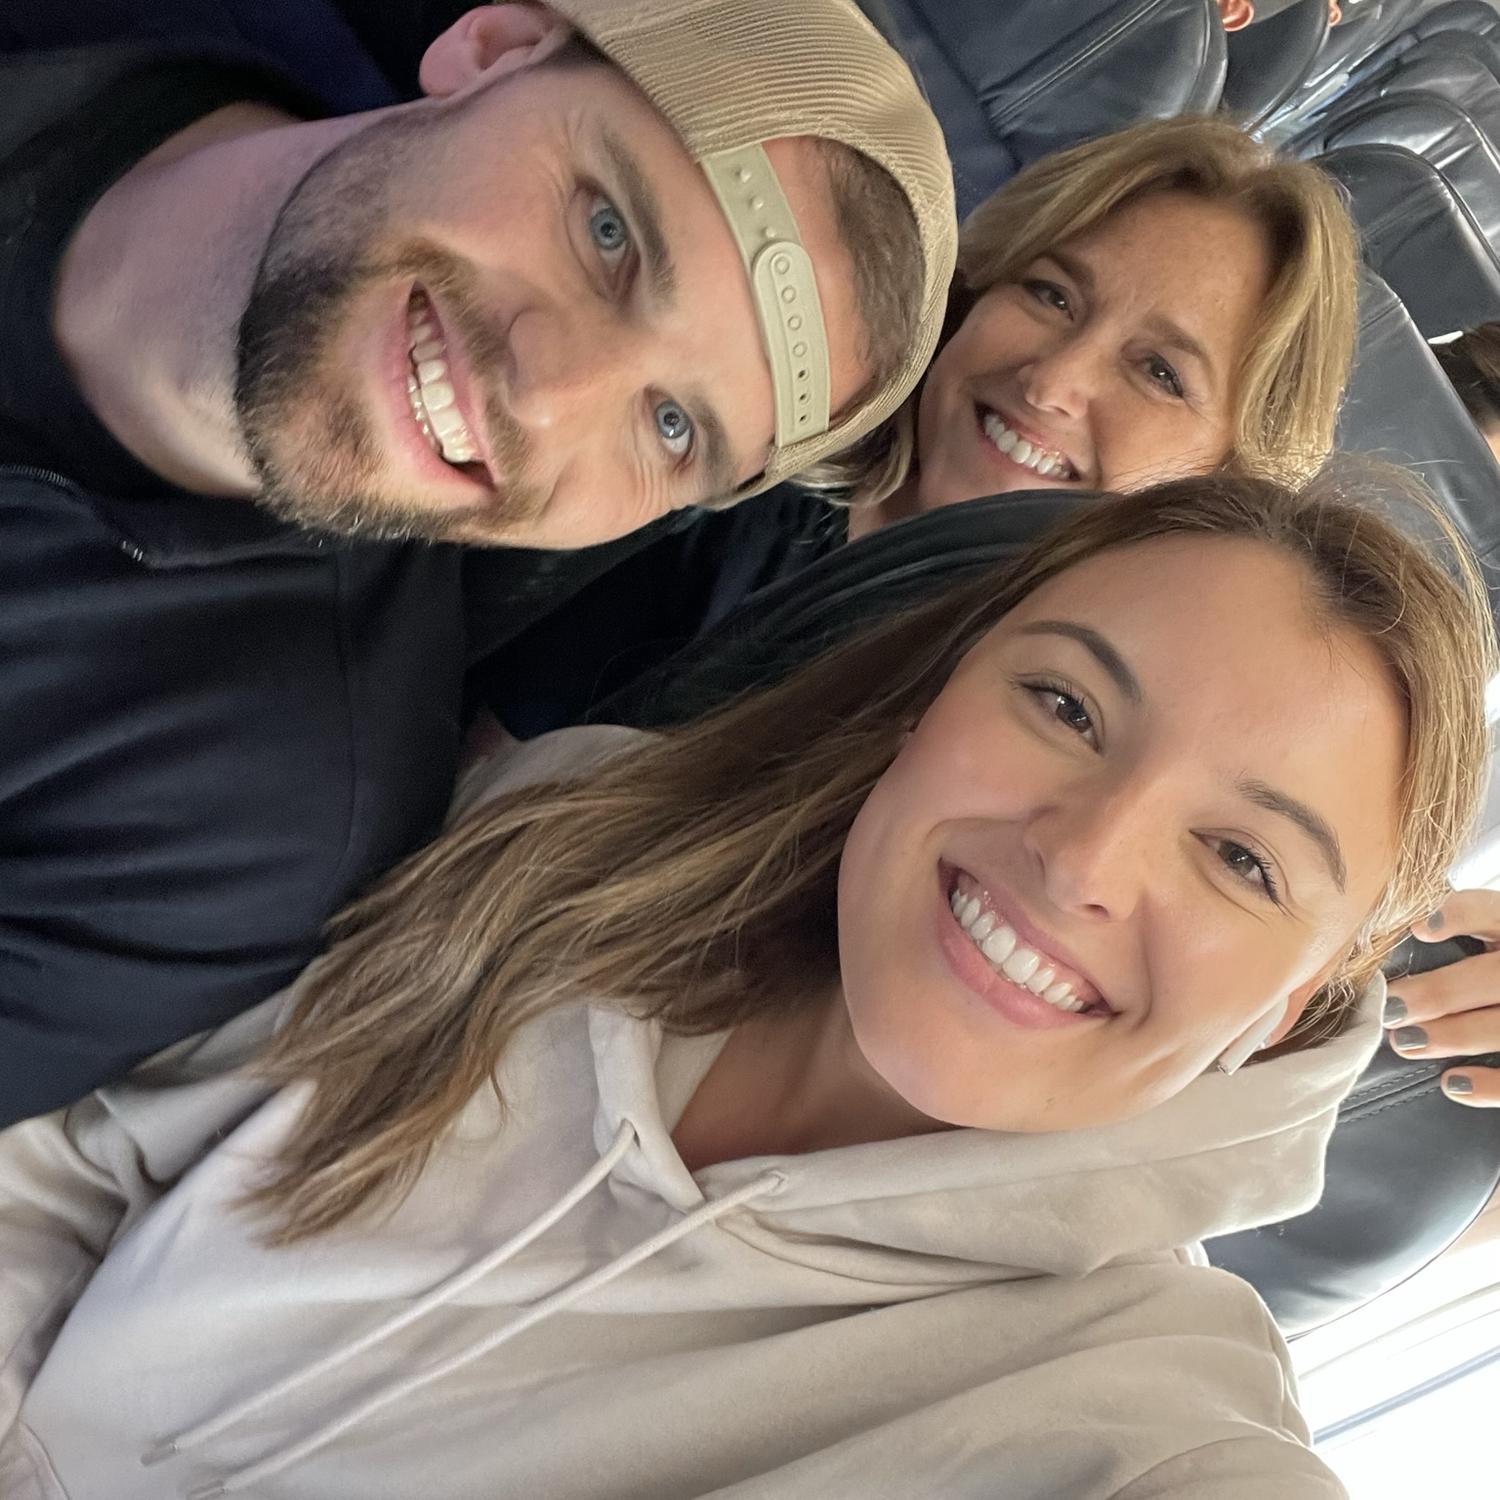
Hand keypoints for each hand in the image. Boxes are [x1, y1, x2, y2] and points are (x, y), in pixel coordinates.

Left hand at [1383, 890, 1499, 1105]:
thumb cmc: (1491, 968)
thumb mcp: (1489, 940)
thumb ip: (1463, 933)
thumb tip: (1405, 934)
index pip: (1493, 912)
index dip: (1461, 915)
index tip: (1419, 929)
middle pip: (1495, 978)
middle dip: (1440, 993)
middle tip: (1391, 1008)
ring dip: (1454, 1036)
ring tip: (1405, 1042)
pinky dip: (1489, 1086)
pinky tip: (1451, 1082)